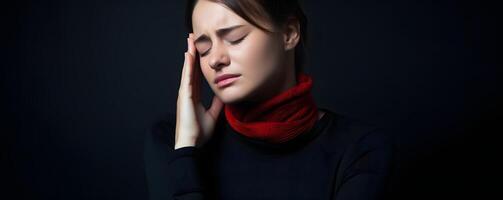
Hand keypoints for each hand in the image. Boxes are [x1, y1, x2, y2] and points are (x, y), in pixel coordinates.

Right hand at [174, 33, 223, 149]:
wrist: (192, 144)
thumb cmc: (199, 133)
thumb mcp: (213, 115)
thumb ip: (217, 104)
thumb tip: (223, 94)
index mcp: (193, 96)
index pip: (196, 74)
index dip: (198, 62)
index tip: (200, 49)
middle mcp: (187, 92)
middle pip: (190, 68)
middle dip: (192, 52)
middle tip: (193, 37)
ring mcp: (185, 93)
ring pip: (187, 69)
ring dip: (189, 54)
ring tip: (190, 40)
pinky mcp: (184, 97)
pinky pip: (187, 78)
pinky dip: (188, 66)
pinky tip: (189, 55)